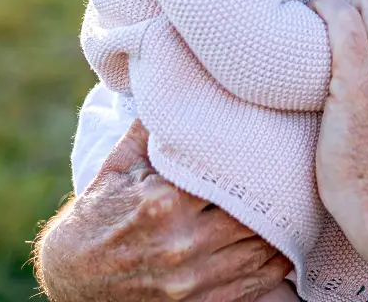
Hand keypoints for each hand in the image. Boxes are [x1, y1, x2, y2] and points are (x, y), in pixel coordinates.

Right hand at [34, 120, 292, 301]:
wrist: (71, 277)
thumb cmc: (96, 215)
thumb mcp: (116, 166)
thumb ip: (148, 130)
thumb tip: (170, 85)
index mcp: (162, 202)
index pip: (225, 177)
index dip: (252, 163)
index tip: (271, 148)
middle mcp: (180, 243)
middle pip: (249, 215)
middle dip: (273, 196)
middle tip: (294, 174)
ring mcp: (190, 279)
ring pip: (258, 251)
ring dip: (280, 230)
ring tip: (295, 207)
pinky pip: (252, 285)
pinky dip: (273, 266)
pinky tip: (284, 246)